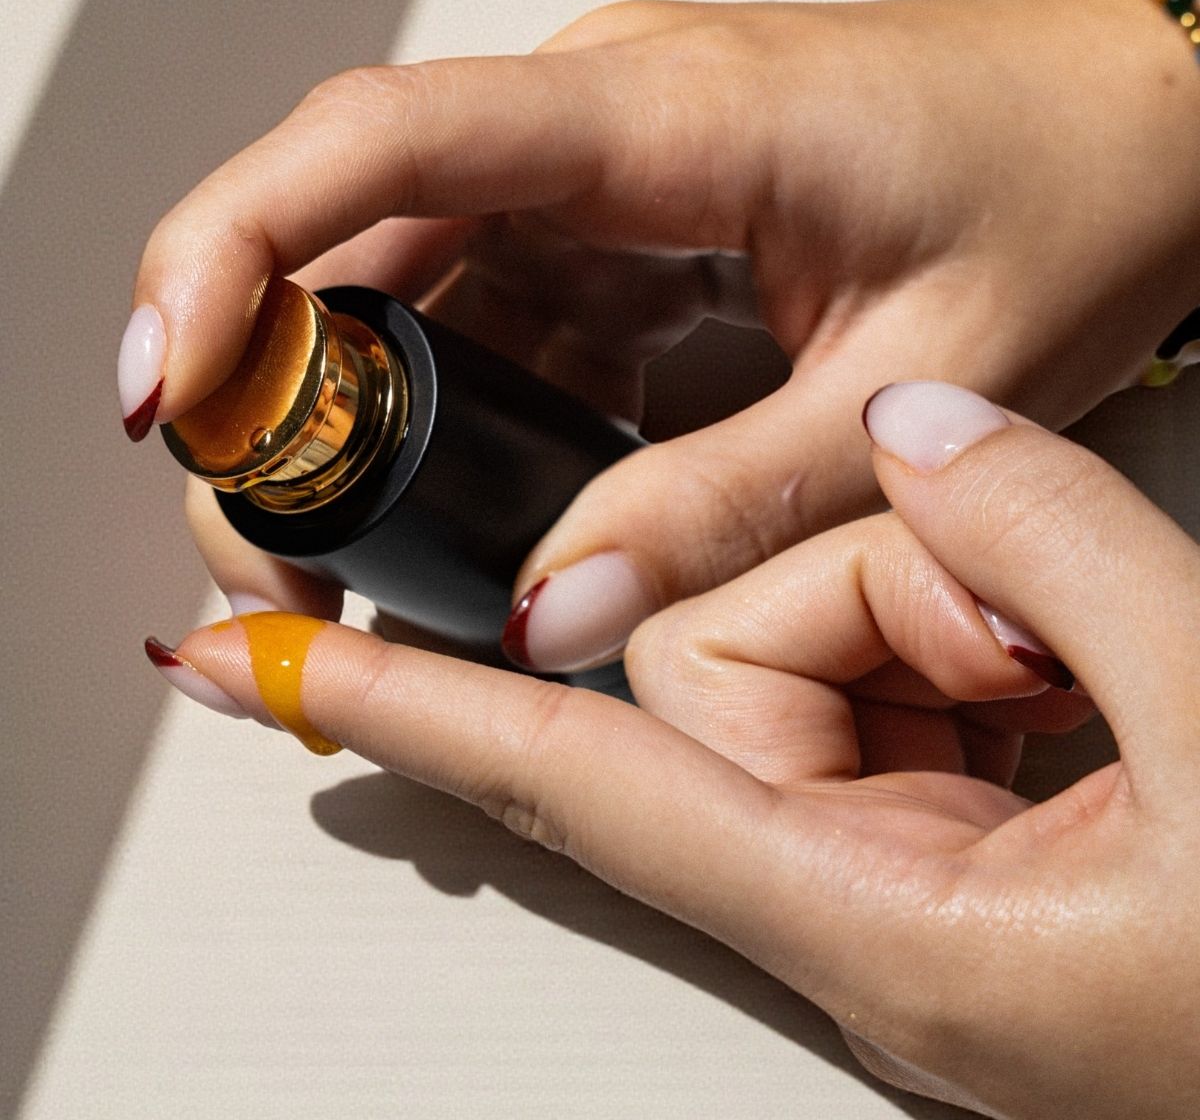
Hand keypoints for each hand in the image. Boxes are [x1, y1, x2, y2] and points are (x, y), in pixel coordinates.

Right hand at [124, 0, 1199, 659]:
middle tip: (275, 557)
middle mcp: (602, 123)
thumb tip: (555, 609)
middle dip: (278, 396)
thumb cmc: (1057, 203)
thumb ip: (720, 508)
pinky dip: (452, 408)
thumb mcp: (904, 394)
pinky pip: (494, 302)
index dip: (234, 254)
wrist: (1127, 127)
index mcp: (664, 122)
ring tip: (355, 558)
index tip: (169, 384)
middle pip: (356, 230)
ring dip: (358, 419)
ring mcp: (605, 165)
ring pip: (410, 277)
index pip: (383, 148)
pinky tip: (468, 496)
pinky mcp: (625, 214)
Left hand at [149, 381, 1199, 1118]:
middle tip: (1032, 642)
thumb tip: (917, 434)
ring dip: (946, 616)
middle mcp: (851, 887)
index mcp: (880, 920)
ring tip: (1086, 673)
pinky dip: (958, 631)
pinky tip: (1054, 668)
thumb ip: (1050, 551)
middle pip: (724, 658)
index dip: (400, 709)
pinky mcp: (944, 810)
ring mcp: (897, 846)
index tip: (260, 667)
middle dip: (870, 602)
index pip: (568, 779)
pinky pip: (882, 661)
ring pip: (811, 636)